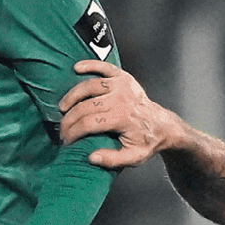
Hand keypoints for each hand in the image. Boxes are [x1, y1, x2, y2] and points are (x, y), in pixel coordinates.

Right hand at [58, 59, 184, 169]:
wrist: (163, 126)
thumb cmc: (147, 141)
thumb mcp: (134, 157)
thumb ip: (113, 160)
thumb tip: (91, 157)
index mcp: (122, 118)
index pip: (88, 123)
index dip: (72, 132)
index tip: (65, 140)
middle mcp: (121, 99)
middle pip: (85, 106)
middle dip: (68, 119)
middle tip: (62, 129)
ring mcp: (122, 85)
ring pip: (89, 86)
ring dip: (72, 96)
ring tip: (63, 107)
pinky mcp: (123, 77)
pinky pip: (104, 67)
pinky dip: (90, 65)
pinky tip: (77, 68)